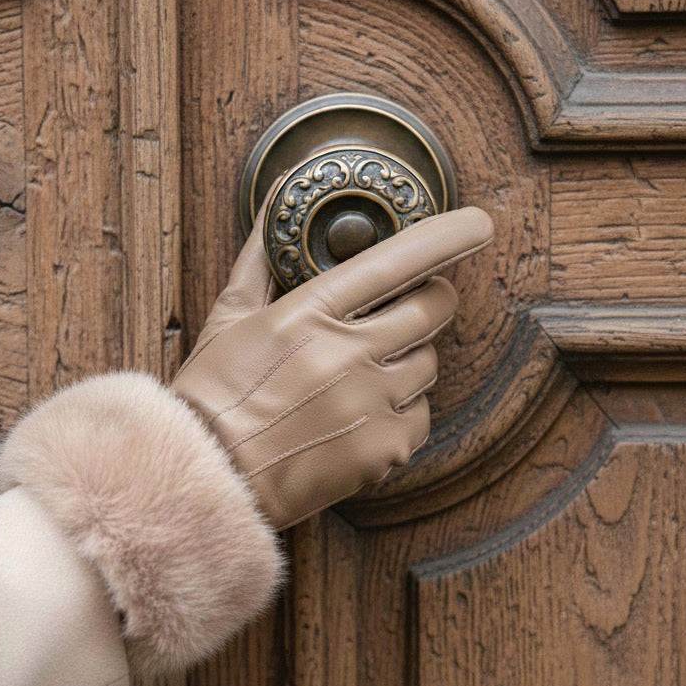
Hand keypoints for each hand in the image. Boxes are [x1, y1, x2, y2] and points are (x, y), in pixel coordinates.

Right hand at [173, 206, 493, 528]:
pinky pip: (420, 417)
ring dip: (409, 362)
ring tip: (364, 375)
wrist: (209, 477)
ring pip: (430, 364)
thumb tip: (271, 209)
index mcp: (310, 313)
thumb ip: (258, 260)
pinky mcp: (382, 449)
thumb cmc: (213, 397)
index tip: (477, 224)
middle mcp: (347, 354)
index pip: (396, 260)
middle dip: (432, 300)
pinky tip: (362, 416)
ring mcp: (370, 403)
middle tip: (412, 306)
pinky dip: (402, 414)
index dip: (447, 236)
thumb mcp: (228, 317)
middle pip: (434, 307)